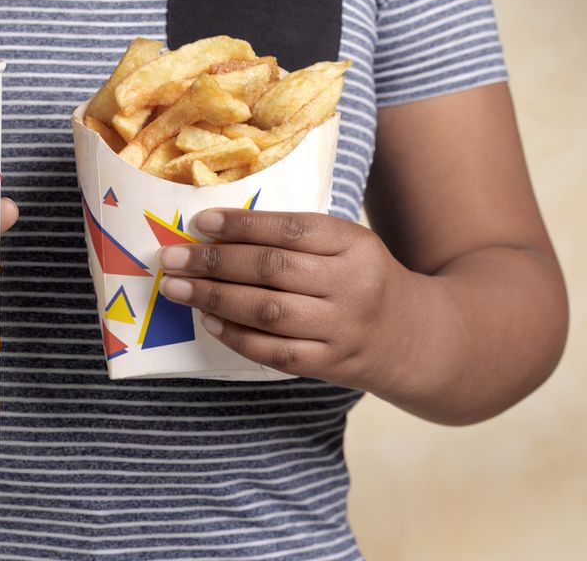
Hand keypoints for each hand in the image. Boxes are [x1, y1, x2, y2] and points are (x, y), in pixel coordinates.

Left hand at [157, 208, 413, 393]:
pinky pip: (274, 351)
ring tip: (178, 289)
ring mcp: (341, 329)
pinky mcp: (329, 364)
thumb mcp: (348, 246)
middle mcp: (351, 286)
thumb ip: (295, 238)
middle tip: (172, 259)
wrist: (413, 337)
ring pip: (267, 311)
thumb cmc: (364, 280)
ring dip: (215, 298)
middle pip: (272, 269)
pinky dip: (236, 336)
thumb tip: (216, 232)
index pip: (290, 229)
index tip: (199, 222)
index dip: (241, 225)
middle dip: (214, 262)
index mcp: (355, 244)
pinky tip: (209, 321)